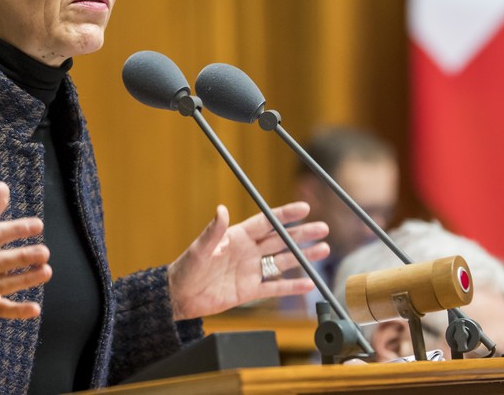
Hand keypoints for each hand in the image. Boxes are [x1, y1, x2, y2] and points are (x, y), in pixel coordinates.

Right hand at [0, 182, 51, 331]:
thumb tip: (3, 186)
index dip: (15, 229)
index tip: (38, 225)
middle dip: (22, 256)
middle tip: (45, 252)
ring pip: (2, 285)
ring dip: (25, 280)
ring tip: (46, 271)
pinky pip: (0, 311)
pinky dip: (17, 311)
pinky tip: (35, 309)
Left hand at [167, 201, 328, 319]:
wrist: (180, 296)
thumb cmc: (186, 268)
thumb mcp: (200, 248)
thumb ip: (214, 231)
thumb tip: (222, 209)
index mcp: (237, 236)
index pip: (266, 222)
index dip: (285, 215)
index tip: (304, 208)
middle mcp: (248, 251)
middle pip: (280, 240)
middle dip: (302, 234)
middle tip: (323, 228)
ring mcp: (250, 271)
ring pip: (282, 261)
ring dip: (302, 256)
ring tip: (323, 249)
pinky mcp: (249, 291)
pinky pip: (275, 286)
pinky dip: (292, 285)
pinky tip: (309, 282)